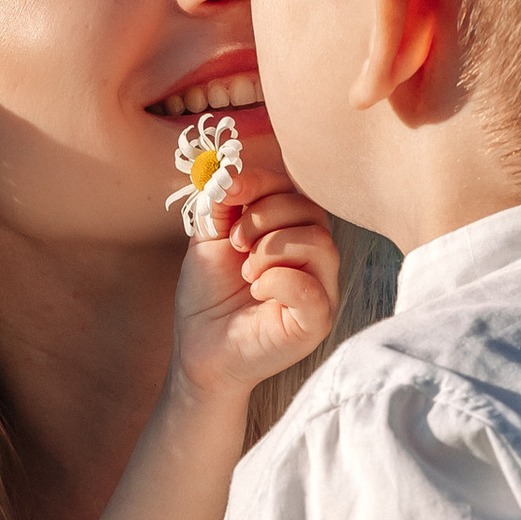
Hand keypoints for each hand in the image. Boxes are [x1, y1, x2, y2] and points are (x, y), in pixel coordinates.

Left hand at [172, 181, 339, 406]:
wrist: (199, 348)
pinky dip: (279, 281)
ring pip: (319, 243)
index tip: (225, 191)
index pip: (294, 190)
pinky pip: (313, 290)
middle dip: (264, 218)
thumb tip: (227, 171)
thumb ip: (220, 203)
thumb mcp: (208, 238)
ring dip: (271, 249)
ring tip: (245, 271)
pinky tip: (256, 290)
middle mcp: (313, 257)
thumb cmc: (209, 295)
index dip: (260, 183)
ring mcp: (320, 289)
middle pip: (310, 211)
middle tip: (234, 243)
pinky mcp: (317, 321)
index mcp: (291, 231)